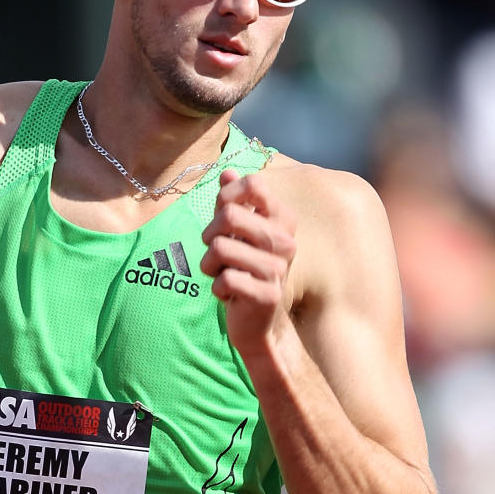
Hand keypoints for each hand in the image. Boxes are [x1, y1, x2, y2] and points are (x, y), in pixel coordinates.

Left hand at [200, 167, 296, 353]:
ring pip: (220, 247)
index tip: (221, 214)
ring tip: (222, 274)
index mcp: (282, 220)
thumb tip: (227, 172)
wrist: (256, 321)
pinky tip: (230, 295)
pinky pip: (224, 279)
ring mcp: (278, 269)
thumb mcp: (237, 233)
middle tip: (215, 250)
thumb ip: (232, 203)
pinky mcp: (267, 295)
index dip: (227, 195)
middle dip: (209, 234)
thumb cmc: (243, 270)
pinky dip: (217, 288)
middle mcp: (285, 241)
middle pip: (229, 214)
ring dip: (209, 264)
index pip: (254, 184)